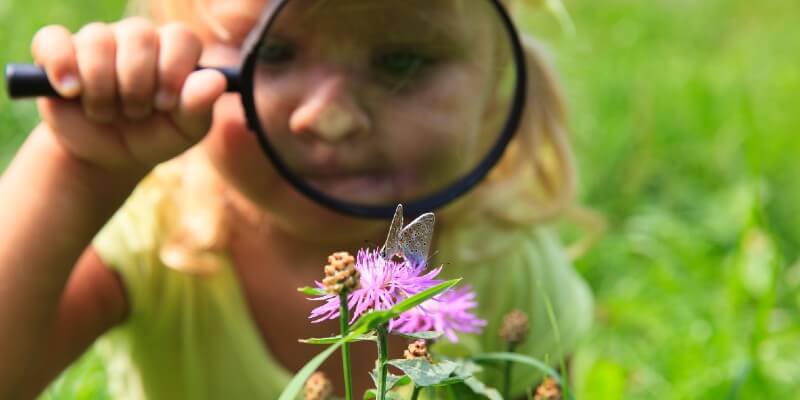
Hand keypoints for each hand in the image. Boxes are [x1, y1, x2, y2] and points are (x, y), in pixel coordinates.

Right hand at [31, 17, 226, 172]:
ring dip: (102, 87)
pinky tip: (71, 91)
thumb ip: (199, 106)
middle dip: (137, 84)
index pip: (181, 38)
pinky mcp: (58, 53)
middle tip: (136, 113)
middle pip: (139, 35)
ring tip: (105, 113)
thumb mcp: (184, 131)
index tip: (166, 103)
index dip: (174, 69)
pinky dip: (60, 64)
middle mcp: (136, 38)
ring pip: (97, 40)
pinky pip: (53, 41)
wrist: (109, 157)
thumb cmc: (155, 137)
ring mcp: (96, 42)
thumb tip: (216, 80)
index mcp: (173, 51)